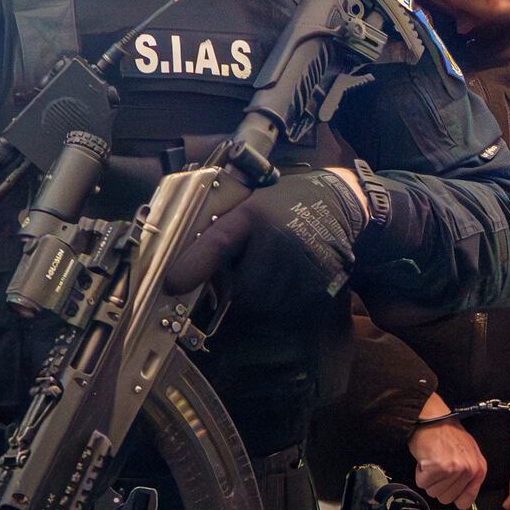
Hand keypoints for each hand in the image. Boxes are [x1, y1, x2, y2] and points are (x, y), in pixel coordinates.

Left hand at [165, 168, 367, 295]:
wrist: (337, 202)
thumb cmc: (283, 204)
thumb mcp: (249, 205)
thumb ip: (221, 233)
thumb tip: (183, 272)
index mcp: (255, 214)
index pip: (218, 242)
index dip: (193, 265)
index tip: (172, 284)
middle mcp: (279, 238)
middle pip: (242, 288)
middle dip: (237, 287)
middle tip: (246, 268)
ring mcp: (303, 262)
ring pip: (263, 303)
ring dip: (259, 296)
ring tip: (271, 268)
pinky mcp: (320, 281)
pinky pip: (286, 307)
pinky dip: (280, 300)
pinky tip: (288, 276)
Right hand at [409, 393, 487, 509]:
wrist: (433, 419)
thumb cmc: (448, 434)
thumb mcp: (468, 454)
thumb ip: (468, 476)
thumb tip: (463, 498)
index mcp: (479, 469)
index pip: (465, 502)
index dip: (452, 496)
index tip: (447, 486)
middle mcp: (469, 470)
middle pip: (446, 499)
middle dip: (438, 485)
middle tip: (438, 466)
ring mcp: (454, 469)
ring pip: (433, 492)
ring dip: (429, 479)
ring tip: (433, 461)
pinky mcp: (438, 468)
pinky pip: (423, 484)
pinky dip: (420, 473)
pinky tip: (426, 459)